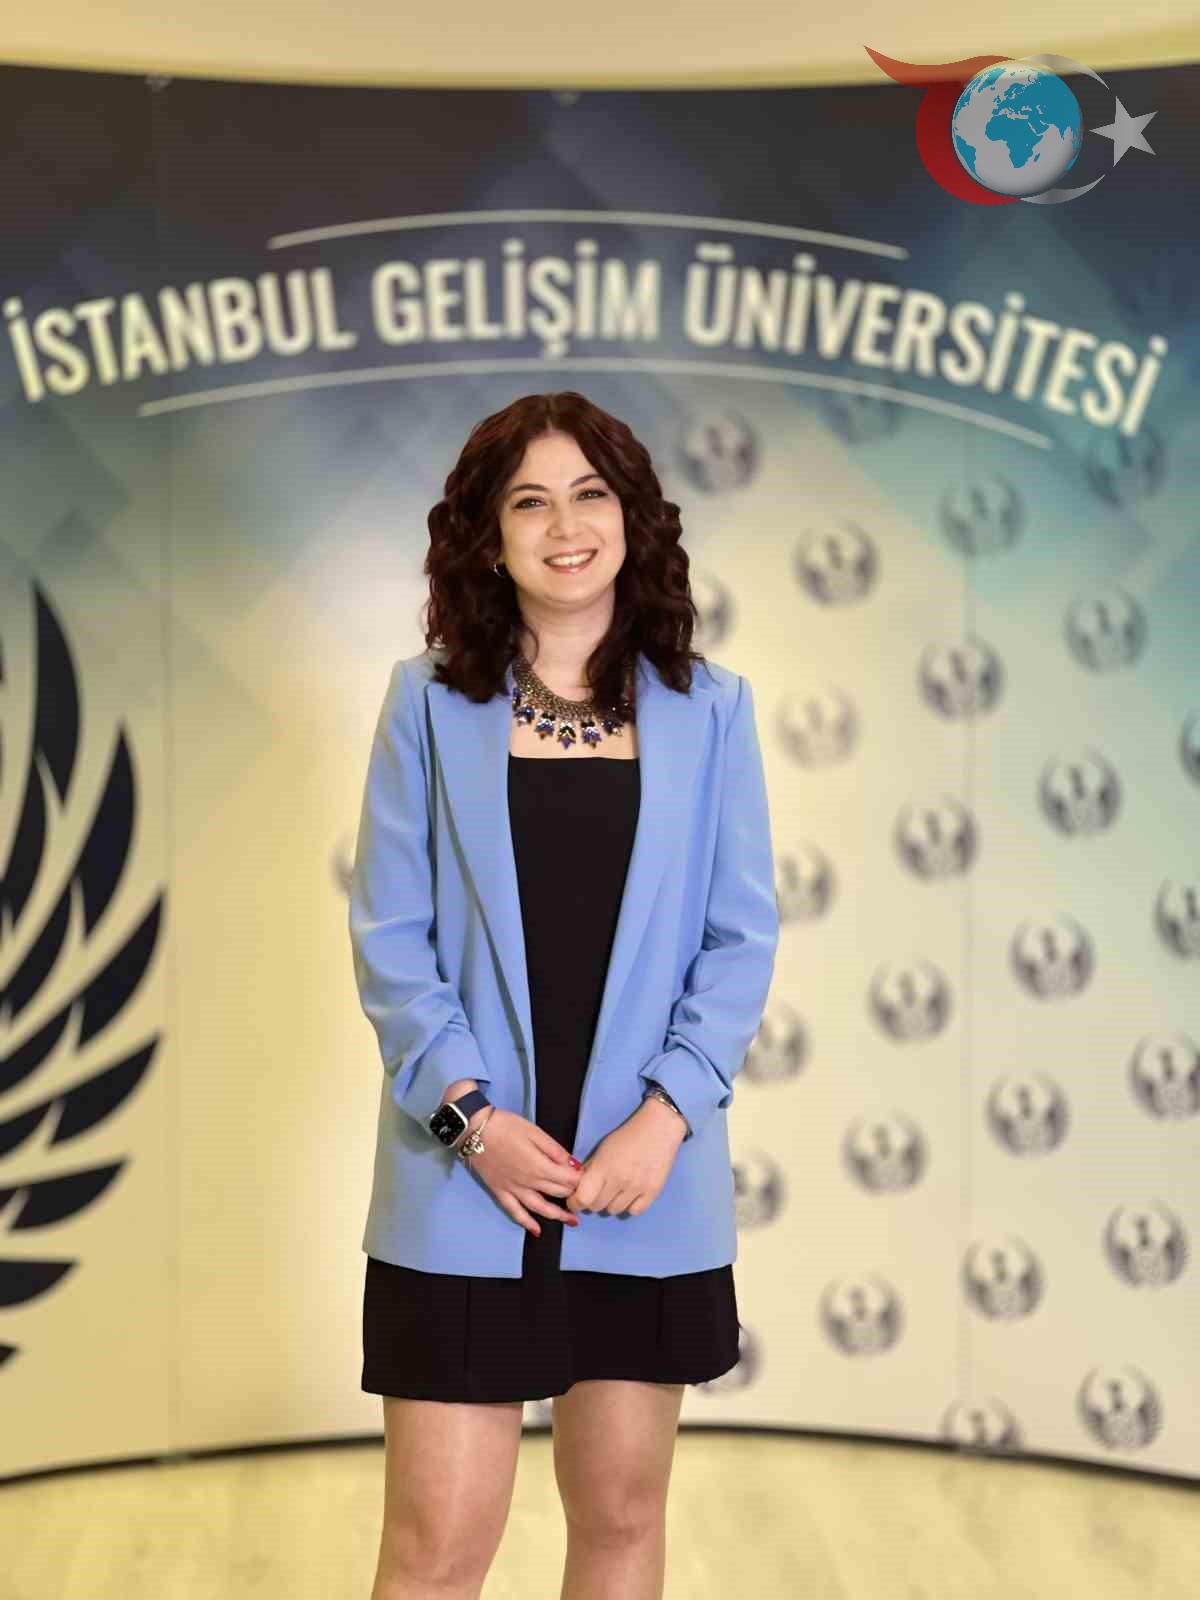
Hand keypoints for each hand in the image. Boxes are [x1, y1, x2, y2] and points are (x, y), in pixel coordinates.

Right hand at [466, 1109, 582, 1235]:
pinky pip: (514, 1212)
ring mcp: (513, 1190)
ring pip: (540, 1207)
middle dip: (572, 1194)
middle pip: (557, 1192)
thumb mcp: (534, 1131)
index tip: (587, 1178)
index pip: (567, 1179)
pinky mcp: (500, 1192)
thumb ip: (555, 1150)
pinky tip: (536, 1231)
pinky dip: (526, 1222)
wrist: (474, 1130)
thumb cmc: (506, 1126)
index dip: (580, 1179)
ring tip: (572, 1222)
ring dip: (557, 1215)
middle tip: (583, 1195)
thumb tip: (573, 1165)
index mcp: (540, 1166)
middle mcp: (529, 1183)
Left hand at [565, 1097, 686, 1217]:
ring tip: (616, 1191)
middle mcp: (619, 1180)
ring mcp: (637, 1188)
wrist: (659, 1127)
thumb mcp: (602, 1148)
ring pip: (614, 1211)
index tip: (576, 1200)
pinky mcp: (653, 1192)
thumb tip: (579, 1187)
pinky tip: (630, 1195)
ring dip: (611, 1203)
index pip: (582, 1198)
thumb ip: (591, 1169)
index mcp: (602, 1166)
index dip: (575, 1202)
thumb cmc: (628, 1135)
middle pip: (597, 1206)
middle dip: (593, 1200)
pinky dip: (629, 1206)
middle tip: (598, 1191)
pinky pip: (634, 1212)